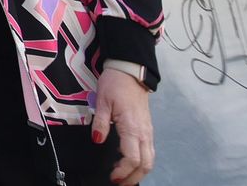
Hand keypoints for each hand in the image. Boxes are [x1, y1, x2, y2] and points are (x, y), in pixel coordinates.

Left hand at [94, 67, 153, 184]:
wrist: (130, 72)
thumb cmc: (116, 84)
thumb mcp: (102, 101)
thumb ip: (100, 122)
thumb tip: (97, 139)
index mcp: (133, 127)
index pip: (132, 158)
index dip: (123, 171)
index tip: (111, 176)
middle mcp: (144, 133)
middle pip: (146, 164)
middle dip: (133, 177)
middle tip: (118, 183)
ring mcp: (148, 131)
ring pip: (150, 159)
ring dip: (138, 171)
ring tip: (122, 176)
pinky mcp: (147, 129)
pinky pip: (148, 151)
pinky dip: (140, 161)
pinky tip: (126, 161)